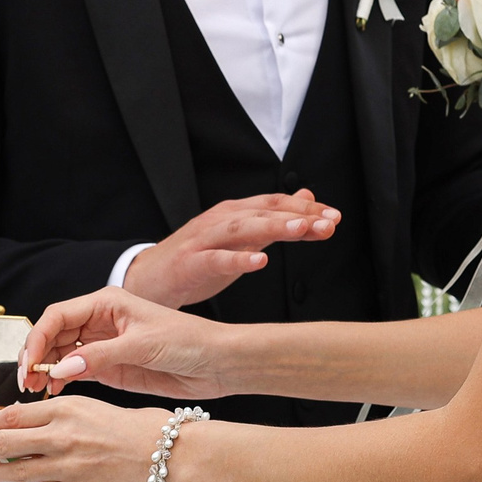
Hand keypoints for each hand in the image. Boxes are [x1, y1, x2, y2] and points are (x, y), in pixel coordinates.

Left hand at [0, 395, 174, 481]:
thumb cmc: (144, 429)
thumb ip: (66, 415)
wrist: (176, 457)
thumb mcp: (99, 409)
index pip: (15, 415)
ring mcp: (70, 467)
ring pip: (17, 472)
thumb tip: (36, 419)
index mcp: (69, 409)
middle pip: (6, 443)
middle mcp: (64, 436)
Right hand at [16, 288, 233, 400]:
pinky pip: (75, 372)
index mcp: (106, 303)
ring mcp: (103, 346)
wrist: (217, 364)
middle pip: (53, 335)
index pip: (57, 316)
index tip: (30, 364)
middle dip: (36, 356)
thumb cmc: (187, 341)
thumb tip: (60, 370)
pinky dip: (61, 382)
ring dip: (45, 371)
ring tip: (36, 392)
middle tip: (26, 382)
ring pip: (60, 355)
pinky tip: (54, 393)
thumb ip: (99, 356)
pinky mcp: (110, 368)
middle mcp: (100, 322)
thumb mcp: (142, 345)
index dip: (38, 338)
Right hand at [123, 191, 338, 308]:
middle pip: (262, 211)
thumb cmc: (195, 262)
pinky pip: (215, 258)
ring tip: (300, 230)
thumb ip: (272, 221)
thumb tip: (307, 200)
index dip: (305, 209)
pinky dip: (237, 258)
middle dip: (298, 216)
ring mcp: (202, 240)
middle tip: (328, 223)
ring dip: (272, 227)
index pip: (274, 204)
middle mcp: (219, 220)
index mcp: (234, 214)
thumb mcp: (240, 240)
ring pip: (241, 228)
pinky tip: (259, 262)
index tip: (334, 219)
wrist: (147, 282)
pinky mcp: (189, 263)